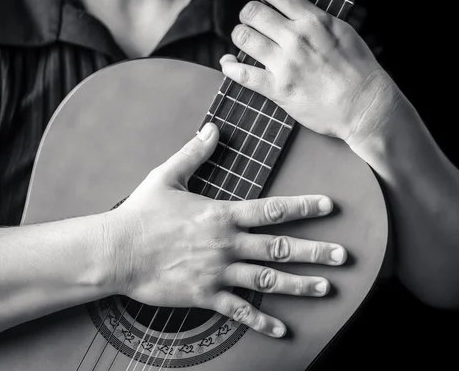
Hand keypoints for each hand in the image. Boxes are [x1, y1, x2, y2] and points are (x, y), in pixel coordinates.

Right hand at [106, 123, 346, 337]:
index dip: (304, 206)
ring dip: (300, 285)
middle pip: (280, 248)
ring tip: (326, 287)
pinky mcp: (205, 295)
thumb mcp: (166, 176)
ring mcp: (218, 272)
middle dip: (315, 251)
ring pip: (268, 281)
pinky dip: (261, 322)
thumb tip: (212, 127)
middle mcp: (227, 244)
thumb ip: (194, 152)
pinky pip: (239, 311)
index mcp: (222, 214)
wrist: (115, 252)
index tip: (330, 206)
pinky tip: (282, 330)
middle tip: (343, 255)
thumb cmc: (140, 213)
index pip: (273, 209)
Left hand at [219, 0, 399, 147]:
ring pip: (244, 37)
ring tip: (244, 41)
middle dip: (248, 15)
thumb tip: (298, 11)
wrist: (365, 105)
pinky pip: (242, 74)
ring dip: (239, 36)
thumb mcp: (342, 32)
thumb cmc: (359, 71)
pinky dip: (229, 67)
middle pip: (253, 12)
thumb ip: (318, 20)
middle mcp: (296, 38)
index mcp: (313, 20)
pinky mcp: (279, 89)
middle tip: (251, 23)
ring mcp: (285, 64)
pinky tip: (227, 64)